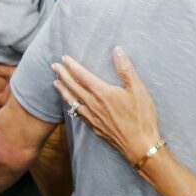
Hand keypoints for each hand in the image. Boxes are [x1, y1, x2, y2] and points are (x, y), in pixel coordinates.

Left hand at [52, 47, 160, 163]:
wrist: (139, 145)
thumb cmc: (141, 117)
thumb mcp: (138, 89)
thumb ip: (126, 69)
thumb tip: (117, 50)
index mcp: (103, 93)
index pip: (82, 76)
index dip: (72, 66)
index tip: (64, 58)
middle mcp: (93, 104)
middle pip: (73, 87)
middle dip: (63, 75)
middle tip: (54, 66)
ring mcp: (92, 117)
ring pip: (72, 101)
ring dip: (63, 90)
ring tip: (56, 83)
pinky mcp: (95, 128)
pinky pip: (78, 114)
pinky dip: (71, 106)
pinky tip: (70, 105)